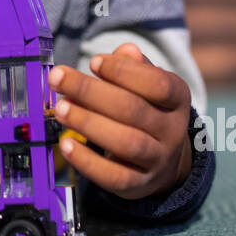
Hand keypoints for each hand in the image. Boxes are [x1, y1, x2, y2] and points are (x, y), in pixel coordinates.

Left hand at [48, 42, 193, 199]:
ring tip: (60, 108)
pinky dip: (88, 162)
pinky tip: (66, 144)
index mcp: (178, 98)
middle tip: (57, 78)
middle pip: (133, 110)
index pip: (158, 84)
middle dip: (91, 92)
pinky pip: (114, 177)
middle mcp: (172, 130)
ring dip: (88, 123)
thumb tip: (124, 50)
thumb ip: (134, 67)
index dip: (124, 72)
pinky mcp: (139, 185)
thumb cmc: (146, 110)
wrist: (164, 160)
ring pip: (126, 142)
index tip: (93, 61)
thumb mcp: (147, 85)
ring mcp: (158, 160)